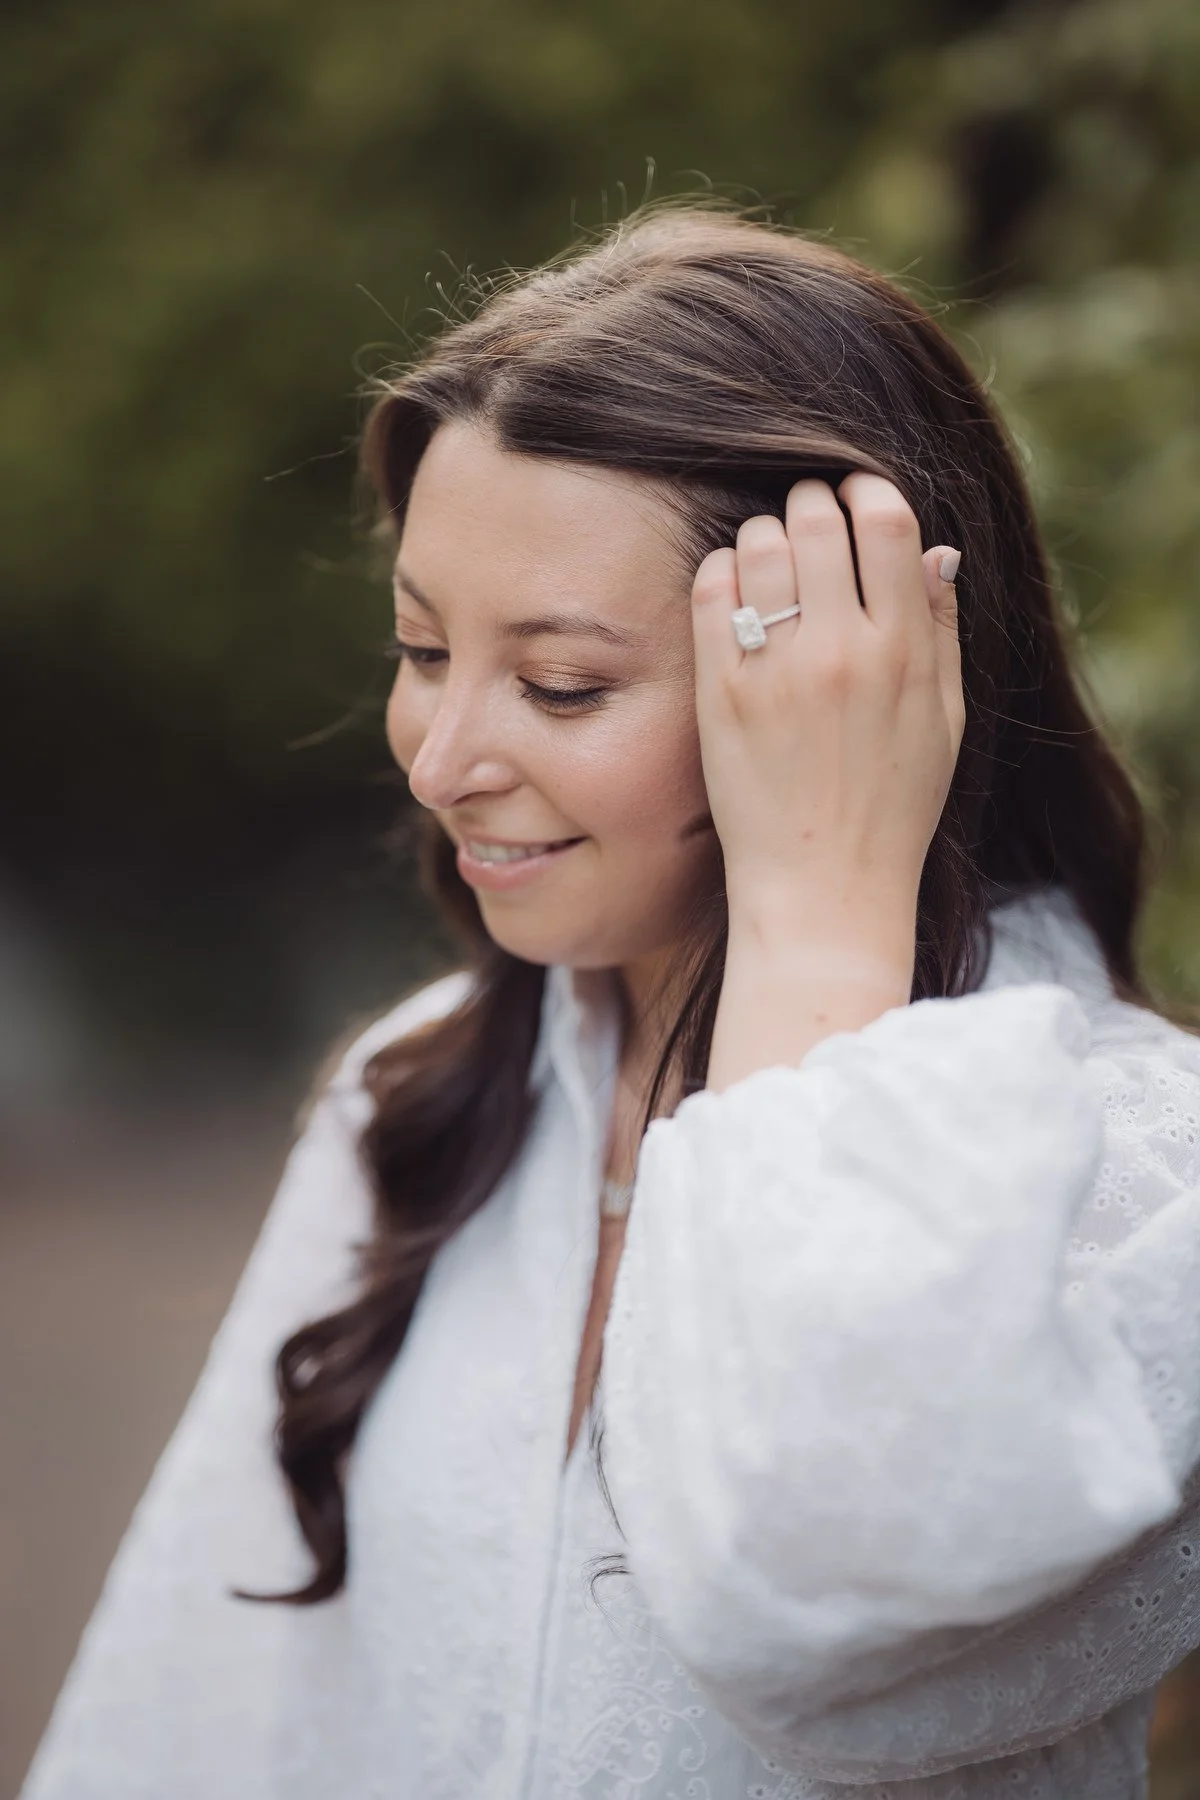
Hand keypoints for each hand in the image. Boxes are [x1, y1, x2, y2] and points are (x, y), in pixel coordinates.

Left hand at [691, 473, 964, 1086]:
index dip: (868, 493)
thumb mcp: (943, 721)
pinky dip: (722, 572)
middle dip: (811, 503)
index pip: (888, 521)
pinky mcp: (720, 690)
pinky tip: (734, 595)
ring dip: (764, 535)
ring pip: (759, 541)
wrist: (824, 888)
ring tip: (770, 564)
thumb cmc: (892, 809)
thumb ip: (940, 630)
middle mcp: (841, 650)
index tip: (857, 502)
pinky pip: (711, 588)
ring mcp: (775, 668)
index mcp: (905, 652)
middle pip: (817, 517)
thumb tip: (938, 550)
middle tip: (806, 521)